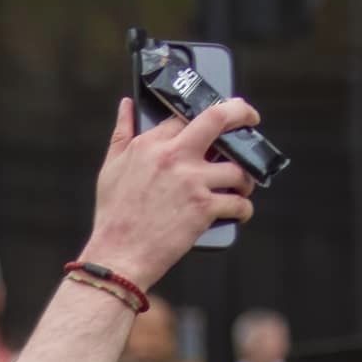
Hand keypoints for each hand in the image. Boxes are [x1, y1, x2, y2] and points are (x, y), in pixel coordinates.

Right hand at [82, 96, 258, 291]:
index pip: (185, 116)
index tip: (216, 120)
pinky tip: (238, 213)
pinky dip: (243, 209)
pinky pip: (239, 203)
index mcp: (150, 144)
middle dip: (242, 113)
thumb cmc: (113, 216)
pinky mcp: (204, 208)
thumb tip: (126, 105)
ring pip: (238, 168)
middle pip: (219, 119)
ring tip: (240, 187)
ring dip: (245, 178)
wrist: (118, 256)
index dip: (204, 117)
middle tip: (251, 119)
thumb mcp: (110, 168)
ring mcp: (192, 182)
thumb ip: (121, 133)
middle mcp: (174, 157)